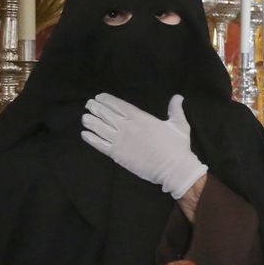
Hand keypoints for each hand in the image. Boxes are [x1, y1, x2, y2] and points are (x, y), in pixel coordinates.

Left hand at [82, 93, 206, 198]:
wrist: (173, 168)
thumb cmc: (177, 146)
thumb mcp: (179, 124)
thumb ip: (175, 109)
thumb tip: (178, 96)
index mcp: (141, 117)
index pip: (118, 105)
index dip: (107, 100)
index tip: (99, 97)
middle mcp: (127, 127)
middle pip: (106, 114)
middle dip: (95, 108)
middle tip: (89, 105)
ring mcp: (120, 141)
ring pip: (100, 128)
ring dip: (90, 122)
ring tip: (85, 118)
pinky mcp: (117, 154)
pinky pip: (100, 144)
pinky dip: (91, 139)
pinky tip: (85, 134)